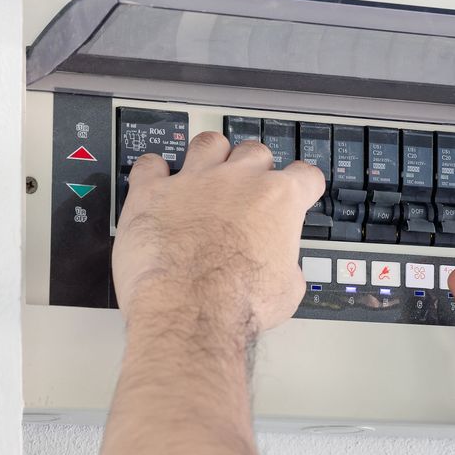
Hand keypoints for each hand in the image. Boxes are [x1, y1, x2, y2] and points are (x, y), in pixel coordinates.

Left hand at [112, 133, 324, 336]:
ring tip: (205, 172)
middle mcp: (237, 180)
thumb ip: (285, 264)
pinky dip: (153, 172)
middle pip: (255, 152)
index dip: (303, 185)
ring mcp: (194, 181)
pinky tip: (156, 181)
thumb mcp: (286, 290)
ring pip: (208, 144)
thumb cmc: (237, 302)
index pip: (304, 175)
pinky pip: (150, 165)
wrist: (190, 310)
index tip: (298, 190)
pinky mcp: (153, 192)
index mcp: (278, 199)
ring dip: (210, 155)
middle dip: (254, 168)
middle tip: (247, 189)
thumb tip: (281, 269)